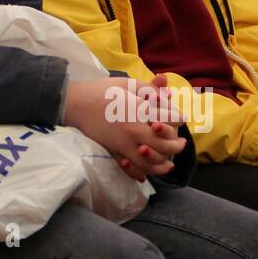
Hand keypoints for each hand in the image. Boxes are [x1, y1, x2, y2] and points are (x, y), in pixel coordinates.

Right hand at [62, 76, 186, 181]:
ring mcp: (123, 143)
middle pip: (163, 143)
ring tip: (170, 163)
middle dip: (176, 145)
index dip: (178, 119)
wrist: (75, 103)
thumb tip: (169, 93)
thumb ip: (149, 89)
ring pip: (149, 161)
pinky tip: (148, 174)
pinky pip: (131, 167)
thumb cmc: (102, 91)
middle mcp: (134, 128)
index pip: (168, 119)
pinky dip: (141, 173)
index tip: (182, 119)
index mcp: (139, 109)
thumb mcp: (127, 84)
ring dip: (163, 164)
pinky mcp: (113, 151)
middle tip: (182, 143)